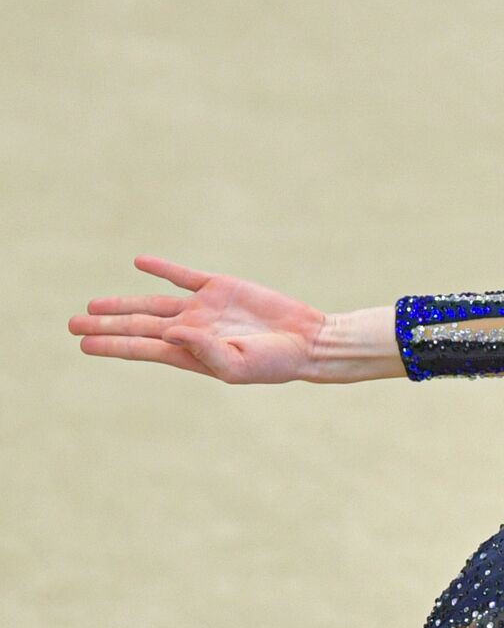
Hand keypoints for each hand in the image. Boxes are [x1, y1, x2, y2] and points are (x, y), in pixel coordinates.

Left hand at [68, 255, 327, 383]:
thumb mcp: (238, 365)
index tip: (84, 343)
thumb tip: (170, 332)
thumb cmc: (276, 362)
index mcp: (191, 354)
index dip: (112, 344)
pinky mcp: (220, 287)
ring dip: (123, 303)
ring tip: (92, 305)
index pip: (142, 348)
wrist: (307, 340)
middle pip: (139, 326)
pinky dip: (162, 269)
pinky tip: (141, 263)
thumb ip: (203, 351)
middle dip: (106, 325)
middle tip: (73, 324)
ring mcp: (204, 308)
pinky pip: (183, 276)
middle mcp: (191, 330)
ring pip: (153, 303)